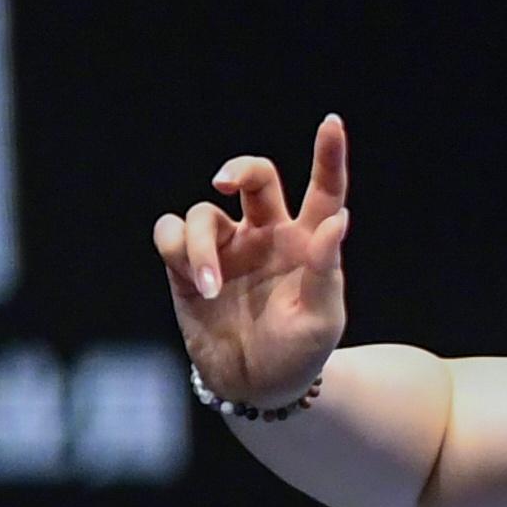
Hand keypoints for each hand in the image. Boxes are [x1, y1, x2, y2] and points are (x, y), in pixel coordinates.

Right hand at [155, 114, 350, 406]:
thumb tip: (337, 220)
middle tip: (223, 182)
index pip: (324, 191)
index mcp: (308, 241)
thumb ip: (325, 268)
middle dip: (237, 169)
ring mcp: (227, 246)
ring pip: (203, 212)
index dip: (328, 156)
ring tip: (211, 286)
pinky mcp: (188, 263)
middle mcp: (267, 234)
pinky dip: (176, 248)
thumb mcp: (322, 318)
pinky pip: (170, 232)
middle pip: (253, 178)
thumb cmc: (300, 351)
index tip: (332, 122)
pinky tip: (194, 280)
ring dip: (200, 244)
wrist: (256, 384)